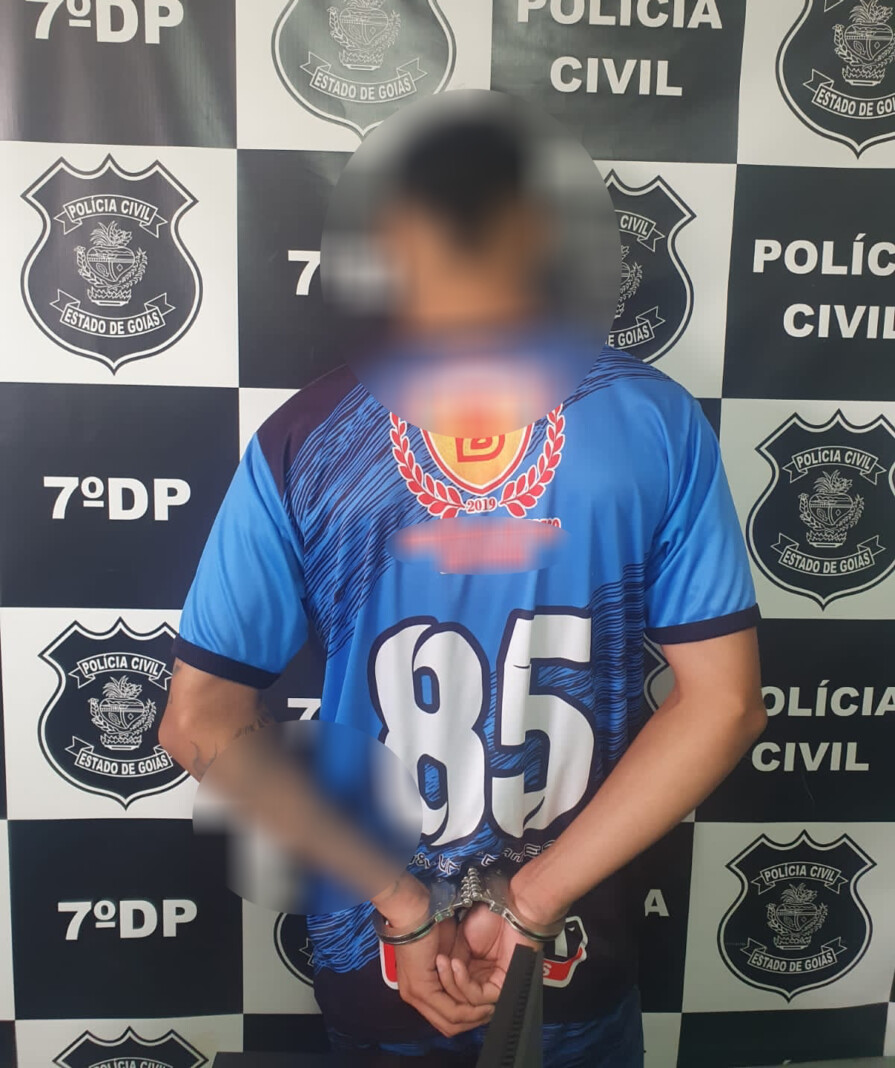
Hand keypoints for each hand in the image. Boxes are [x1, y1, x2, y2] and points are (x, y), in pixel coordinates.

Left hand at [393, 918, 494, 1036]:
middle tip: (491, 1010)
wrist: (416, 911)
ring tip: (489, 1005)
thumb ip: (456, 972)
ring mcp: (416, 995)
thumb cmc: (432, 925)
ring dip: (472, 1016)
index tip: (486, 1007)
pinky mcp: (422, 989)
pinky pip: (450, 1010)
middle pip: (448, 1026)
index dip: (467, 1016)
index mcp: (419, 990)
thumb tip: (474, 983)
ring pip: (450, 1022)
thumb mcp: (448, 954)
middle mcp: (415, 997)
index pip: (444, 1018)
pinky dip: (467, 1008)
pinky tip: (482, 1001)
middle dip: (472, 1020)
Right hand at [437, 904, 538, 1005]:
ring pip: (465, 1004)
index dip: (436, 992)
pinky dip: (463, 982)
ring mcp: (491, 988)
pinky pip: (477, 996)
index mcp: (469, 977)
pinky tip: (456, 964)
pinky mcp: (502, 986)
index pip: (450, 998)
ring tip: (442, 962)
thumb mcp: (457, 945)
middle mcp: (481, 985)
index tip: (423, 974)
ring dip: (449, 983)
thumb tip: (432, 987)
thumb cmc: (485, 920)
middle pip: (456, 1006)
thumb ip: (448, 966)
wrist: (504, 908)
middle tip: (431, 969)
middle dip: (440, 992)